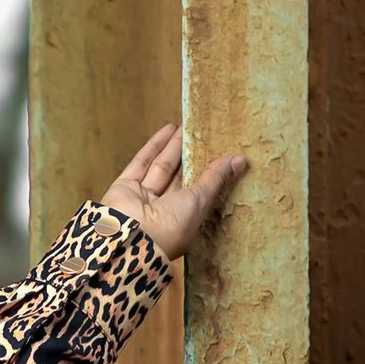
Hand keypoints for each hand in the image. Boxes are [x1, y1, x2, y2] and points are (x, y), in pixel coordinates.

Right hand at [102, 123, 248, 262]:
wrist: (130, 236)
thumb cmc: (170, 226)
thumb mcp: (199, 200)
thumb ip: (215, 178)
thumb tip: (239, 160)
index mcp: (183, 222)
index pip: (198, 193)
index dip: (208, 174)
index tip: (219, 154)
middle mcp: (163, 211)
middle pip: (179, 179)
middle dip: (190, 157)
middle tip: (202, 135)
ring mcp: (142, 199)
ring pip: (161, 168)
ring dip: (174, 147)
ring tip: (187, 127)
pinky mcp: (124, 187)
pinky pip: (142, 163)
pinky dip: (154, 146)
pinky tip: (167, 129)